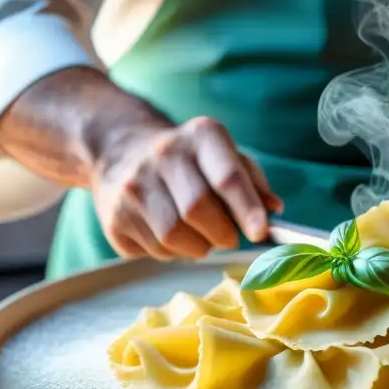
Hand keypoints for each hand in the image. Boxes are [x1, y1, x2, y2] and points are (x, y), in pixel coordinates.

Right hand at [91, 116, 281, 259]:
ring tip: (199, 234)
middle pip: (198, 210)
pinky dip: (172, 252)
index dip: (247, 209)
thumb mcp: (225, 157)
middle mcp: (163, 154)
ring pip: (174, 236)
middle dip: (222, 233)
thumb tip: (273, 209)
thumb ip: (253, 182)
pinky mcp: (114, 215)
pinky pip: (154, 250)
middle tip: (229, 237)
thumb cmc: (191, 162)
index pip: (227, 177)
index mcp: (200, 136)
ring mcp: (133, 185)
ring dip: (198, 246)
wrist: (122, 151)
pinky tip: (169, 233)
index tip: (261, 233)